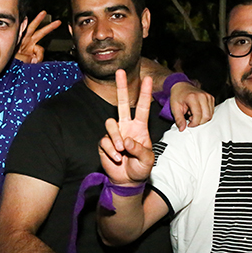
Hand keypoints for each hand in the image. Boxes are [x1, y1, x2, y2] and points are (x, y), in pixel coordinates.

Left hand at [15, 11, 60, 63]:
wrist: (10, 67)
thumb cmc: (10, 59)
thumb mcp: (14, 56)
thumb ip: (24, 57)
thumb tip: (34, 58)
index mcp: (22, 38)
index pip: (30, 27)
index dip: (37, 20)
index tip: (43, 13)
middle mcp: (28, 41)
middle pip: (41, 33)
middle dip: (50, 27)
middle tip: (58, 22)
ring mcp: (31, 48)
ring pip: (41, 49)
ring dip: (38, 55)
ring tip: (31, 60)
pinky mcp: (34, 55)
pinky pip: (40, 57)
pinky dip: (37, 60)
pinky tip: (32, 62)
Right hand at [99, 70, 154, 185]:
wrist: (128, 181)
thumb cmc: (140, 168)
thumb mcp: (147, 160)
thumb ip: (140, 150)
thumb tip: (127, 141)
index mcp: (139, 127)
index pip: (142, 107)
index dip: (145, 93)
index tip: (148, 79)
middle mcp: (126, 126)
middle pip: (122, 103)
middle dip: (121, 87)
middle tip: (119, 71)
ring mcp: (114, 134)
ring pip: (110, 123)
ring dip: (116, 138)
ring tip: (122, 151)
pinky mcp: (104, 143)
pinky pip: (105, 141)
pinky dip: (111, 151)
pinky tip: (117, 158)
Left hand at [168, 81, 214, 130]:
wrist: (181, 87)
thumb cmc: (178, 97)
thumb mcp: (175, 108)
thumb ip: (179, 119)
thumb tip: (182, 129)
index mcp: (192, 98)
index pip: (198, 116)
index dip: (194, 123)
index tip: (188, 124)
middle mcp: (202, 96)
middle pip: (206, 116)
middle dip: (199, 122)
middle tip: (190, 119)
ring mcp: (208, 96)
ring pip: (210, 115)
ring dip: (202, 118)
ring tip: (193, 114)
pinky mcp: (211, 98)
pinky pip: (211, 111)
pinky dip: (205, 114)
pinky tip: (197, 112)